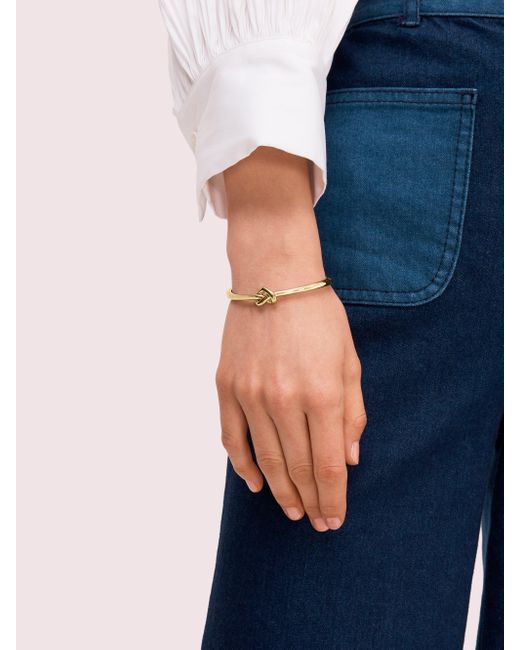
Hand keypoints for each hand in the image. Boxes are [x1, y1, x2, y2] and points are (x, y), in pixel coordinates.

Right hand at [216, 286, 365, 531]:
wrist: (273, 277)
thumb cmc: (319, 315)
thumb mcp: (349, 360)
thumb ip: (352, 412)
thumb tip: (350, 459)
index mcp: (322, 392)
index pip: (328, 464)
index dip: (333, 498)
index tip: (335, 519)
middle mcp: (285, 399)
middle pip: (298, 467)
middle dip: (311, 500)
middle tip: (316, 521)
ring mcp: (250, 394)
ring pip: (266, 459)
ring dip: (280, 490)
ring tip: (292, 511)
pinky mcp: (226, 386)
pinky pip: (232, 437)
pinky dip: (243, 465)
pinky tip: (254, 483)